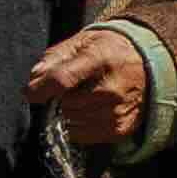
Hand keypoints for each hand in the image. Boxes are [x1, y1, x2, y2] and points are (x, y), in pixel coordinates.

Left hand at [26, 28, 150, 149]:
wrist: (147, 63)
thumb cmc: (107, 51)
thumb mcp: (82, 42)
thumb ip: (54, 58)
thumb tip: (33, 81)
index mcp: (100, 58)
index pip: (63, 79)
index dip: (41, 88)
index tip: (30, 93)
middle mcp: (112, 88)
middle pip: (66, 104)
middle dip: (60, 98)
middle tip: (71, 88)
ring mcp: (117, 111)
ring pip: (72, 121)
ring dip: (70, 112)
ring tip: (84, 97)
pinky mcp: (120, 129)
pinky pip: (82, 135)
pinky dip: (79, 125)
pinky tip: (91, 109)